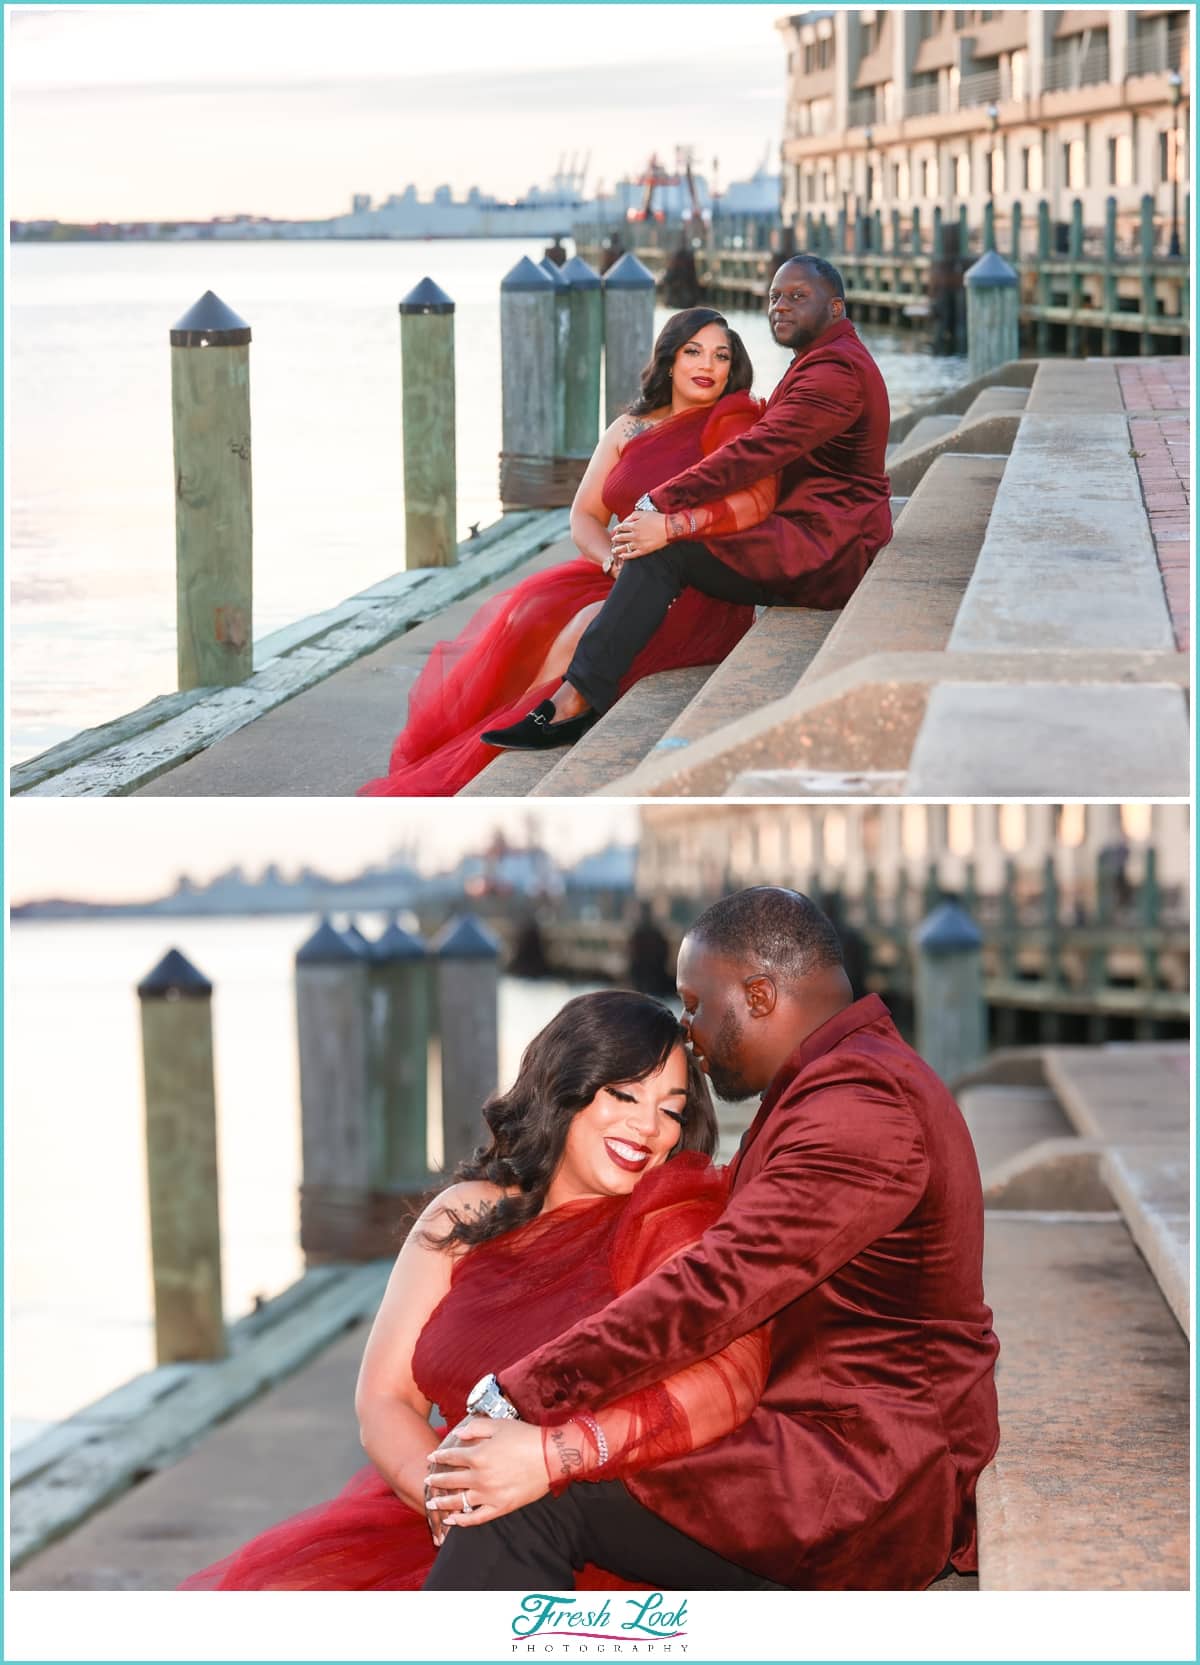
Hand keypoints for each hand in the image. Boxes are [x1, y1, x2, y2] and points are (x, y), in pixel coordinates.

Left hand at [425, 1416, 549, 1529]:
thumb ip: (475, 1428)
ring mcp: (489, 1495)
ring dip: (443, 1502)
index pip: (451, 1457)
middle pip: (451, 1480)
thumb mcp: (499, 1424)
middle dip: (436, 1480)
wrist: (550, 1457)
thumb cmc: (525, 1437)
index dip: (439, 1457)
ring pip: (459, 1501)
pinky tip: (453, 1520)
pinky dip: (462, 1520)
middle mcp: (479, 1477)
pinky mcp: (500, 1507)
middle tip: (427, 1481)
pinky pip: (476, 1518)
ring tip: (432, 1503)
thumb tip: (459, 1434)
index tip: (431, 1458)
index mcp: (477, 1456)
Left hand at [611, 511, 668, 558]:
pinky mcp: (644, 550)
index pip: (621, 527)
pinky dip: (626, 556)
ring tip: (614, 550)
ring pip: (624, 547)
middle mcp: (634, 535)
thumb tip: (625, 520)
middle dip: (616, 538)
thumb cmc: (657, 519)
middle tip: (613, 539)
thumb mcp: (644, 513)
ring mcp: (638, 544)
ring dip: (618, 549)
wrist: (668, 528)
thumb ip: (632, 515)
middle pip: (621, 538)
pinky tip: (622, 556)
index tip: (615, 530)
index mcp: (633, 525)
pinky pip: (632, 554)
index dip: (617, 529)